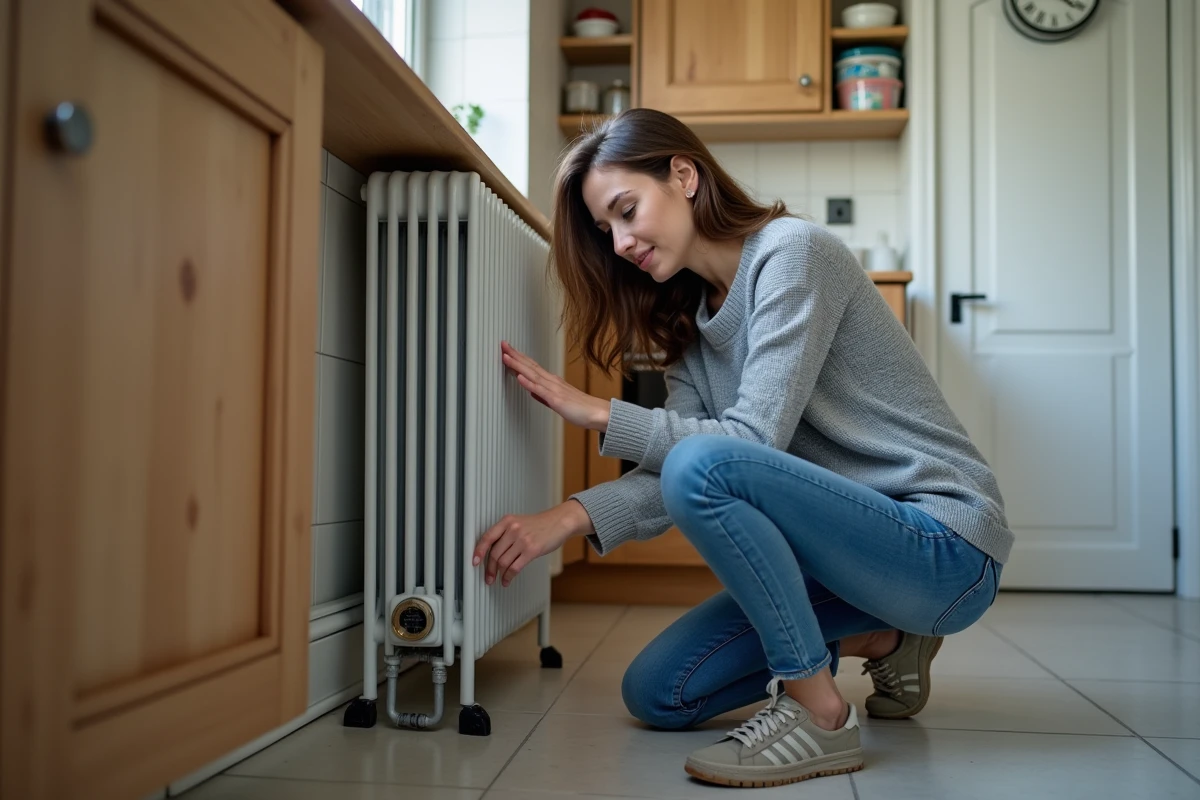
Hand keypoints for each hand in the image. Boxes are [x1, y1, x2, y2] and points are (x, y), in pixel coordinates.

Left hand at [472, 502, 587, 586]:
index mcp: (507, 521)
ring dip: (499, 574)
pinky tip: (507, 579)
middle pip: (494, 553)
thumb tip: (492, 554)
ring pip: (503, 562)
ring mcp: (522, 539)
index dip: (478, 552)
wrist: (559, 522)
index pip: (487, 538)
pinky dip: (508, 576)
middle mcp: (513, 529)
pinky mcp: (532, 550)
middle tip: (488, 577)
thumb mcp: (519, 523)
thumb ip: (505, 535)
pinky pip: (515, 567)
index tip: (474, 562)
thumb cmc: (540, 525)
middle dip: (489, 569)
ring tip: (499, 579)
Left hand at [501, 341, 609, 430]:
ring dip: (518, 365)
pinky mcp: (556, 400)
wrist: (597, 413)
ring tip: (506, 356)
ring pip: (532, 374)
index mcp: (552, 381)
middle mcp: (552, 382)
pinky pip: (540, 390)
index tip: (507, 350)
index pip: (532, 366)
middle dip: (515, 355)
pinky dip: (529, 383)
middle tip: (503, 345)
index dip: (519, 358)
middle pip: (530, 366)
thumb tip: (532, 391)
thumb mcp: (557, 402)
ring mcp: (554, 389)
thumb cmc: (581, 409)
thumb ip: (544, 396)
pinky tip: (520, 377)